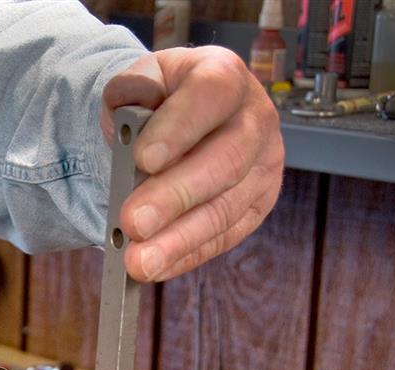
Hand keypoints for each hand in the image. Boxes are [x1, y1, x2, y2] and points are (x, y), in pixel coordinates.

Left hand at [102, 46, 283, 281]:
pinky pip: (224, 237)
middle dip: (175, 196)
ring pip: (225, 209)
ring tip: (140, 261)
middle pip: (225, 162)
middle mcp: (255, 120)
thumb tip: (131, 112)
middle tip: (134, 223)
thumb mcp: (141, 82)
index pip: (210, 96)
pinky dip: (186, 255)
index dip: (178, 128)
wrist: (179, 122)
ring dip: (179, 240)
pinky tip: (157, 266)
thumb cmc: (160, 102)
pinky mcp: (258, 206)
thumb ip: (131, 89)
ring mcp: (263, 167)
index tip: (142, 158)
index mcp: (225, 77)